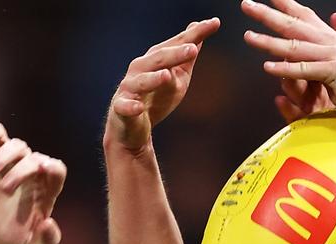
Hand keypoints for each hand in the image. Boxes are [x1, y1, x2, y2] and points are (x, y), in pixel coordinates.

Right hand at [0, 123, 65, 243]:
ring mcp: (14, 162)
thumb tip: (49, 223)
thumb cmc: (13, 236)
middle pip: (35, 158)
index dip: (53, 167)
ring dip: (5, 155)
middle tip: (5, 190)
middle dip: (21, 171)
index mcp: (47, 190)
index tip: (43, 168)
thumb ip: (47, 239)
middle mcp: (33, 173)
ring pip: (17, 145)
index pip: (58, 170)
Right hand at [106, 18, 220, 152]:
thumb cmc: (156, 97)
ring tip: (166, 76)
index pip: (176, 44)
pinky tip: (138, 108)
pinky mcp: (121, 108)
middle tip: (193, 49)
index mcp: (155, 59)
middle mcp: (141, 69)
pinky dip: (130, 107)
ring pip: (141, 81)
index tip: (214, 23)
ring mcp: (130, 88)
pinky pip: (125, 107)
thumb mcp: (177, 75)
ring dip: (153, 79)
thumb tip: (199, 27)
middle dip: (175, 54)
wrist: (132, 127)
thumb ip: (187, 54)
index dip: (194, 34)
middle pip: (158, 59)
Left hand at [242, 0, 335, 127]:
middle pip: (295, 26)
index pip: (307, 19)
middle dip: (269, 15)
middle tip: (247, 5)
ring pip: (296, 47)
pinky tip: (269, 67)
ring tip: (249, 37)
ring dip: (270, 42)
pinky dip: (287, 69)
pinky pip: (306, 71)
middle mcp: (334, 44)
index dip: (288, 6)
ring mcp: (335, 57)